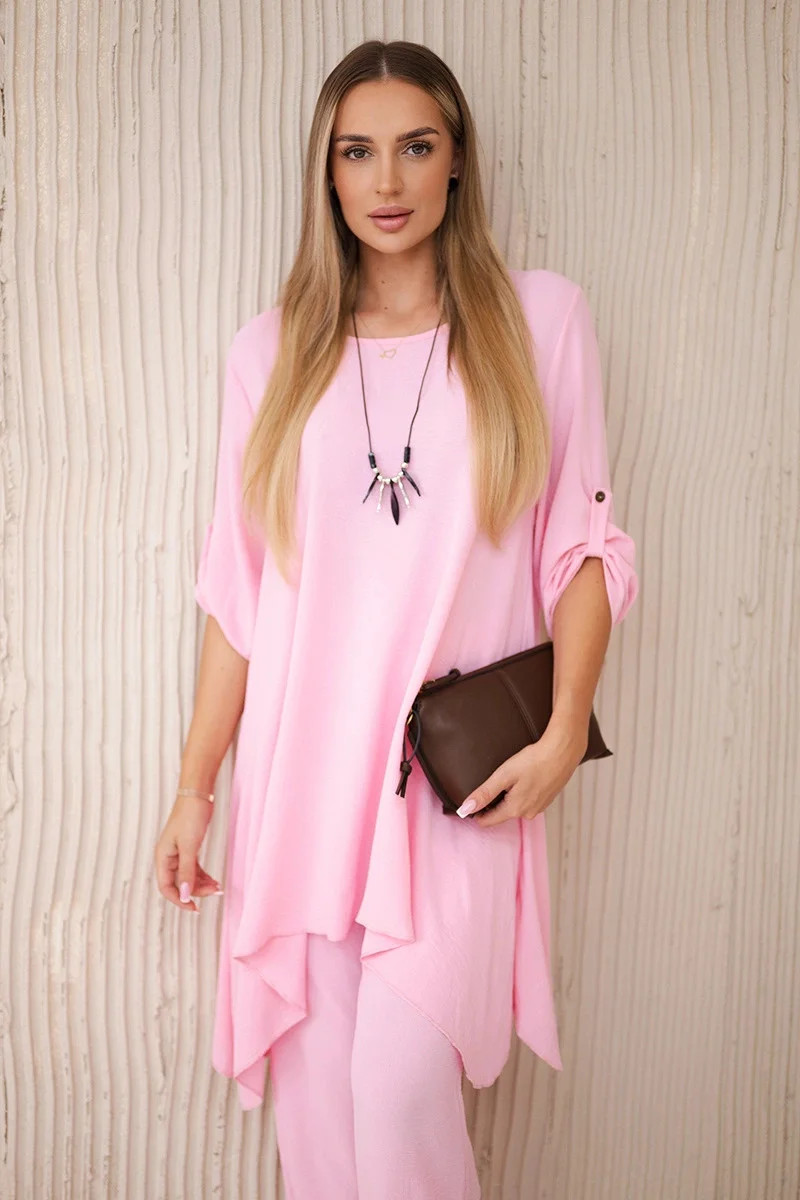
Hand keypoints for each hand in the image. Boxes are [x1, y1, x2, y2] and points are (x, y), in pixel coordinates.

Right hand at [154, 795, 221, 912]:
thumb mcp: (189, 846)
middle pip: (179, 883)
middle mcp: (168, 857)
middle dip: (196, 890)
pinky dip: (203, 875)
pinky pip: (194, 868)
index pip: (166, 887)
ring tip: (218, 887)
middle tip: (215, 891)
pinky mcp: (189, 848)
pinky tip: (214, 880)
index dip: (178, 900)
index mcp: (163, 857)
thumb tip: (184, 895)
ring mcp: (178, 853)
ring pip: (188, 877)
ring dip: (202, 884)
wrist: (198, 794)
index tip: (194, 908)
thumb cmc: (190, 816)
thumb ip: (186, 872)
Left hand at [458, 724, 587, 827]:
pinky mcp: (546, 800)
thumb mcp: (504, 775)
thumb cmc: (534, 761)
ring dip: (508, 797)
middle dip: (492, 803)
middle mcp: (528, 813)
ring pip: (515, 807)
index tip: (470, 803)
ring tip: (506, 779)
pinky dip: (521, 793)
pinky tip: (523, 779)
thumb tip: (465, 809)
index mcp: (515, 809)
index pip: (488, 821)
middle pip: (501, 814)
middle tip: (489, 784)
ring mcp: (539, 808)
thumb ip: (484, 793)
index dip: (476, 813)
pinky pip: (527, 801)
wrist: (562, 752)